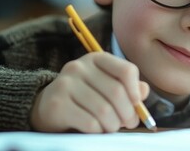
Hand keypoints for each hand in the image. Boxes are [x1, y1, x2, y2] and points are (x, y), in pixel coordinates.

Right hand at [31, 52, 149, 132]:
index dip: (136, 90)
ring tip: (111, 127)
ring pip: (104, 110)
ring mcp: (65, 84)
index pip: (126, 70)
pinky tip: (96, 129)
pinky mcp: (57, 104)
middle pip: (117, 92)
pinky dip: (98, 130)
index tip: (137, 103)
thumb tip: (143, 91)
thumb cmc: (84, 98)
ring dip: (113, 124)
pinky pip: (89, 122)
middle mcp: (79, 67)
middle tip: (129, 123)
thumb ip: (127, 87)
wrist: (47, 107)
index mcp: (96, 59)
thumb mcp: (105, 86)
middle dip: (128, 113)